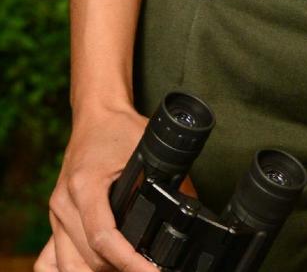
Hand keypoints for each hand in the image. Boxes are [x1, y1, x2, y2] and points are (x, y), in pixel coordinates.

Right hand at [34, 104, 158, 271]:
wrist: (96, 115)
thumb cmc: (120, 129)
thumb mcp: (148, 148)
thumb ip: (169, 178)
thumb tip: (190, 208)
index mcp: (85, 185)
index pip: (103, 237)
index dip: (129, 261)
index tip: (150, 271)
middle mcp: (64, 204)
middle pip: (90, 258)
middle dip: (120, 269)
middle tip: (148, 268)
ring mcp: (56, 214)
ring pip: (71, 266)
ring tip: (128, 266)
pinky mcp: (56, 220)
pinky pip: (53, 260)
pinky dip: (75, 270)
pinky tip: (96, 269)